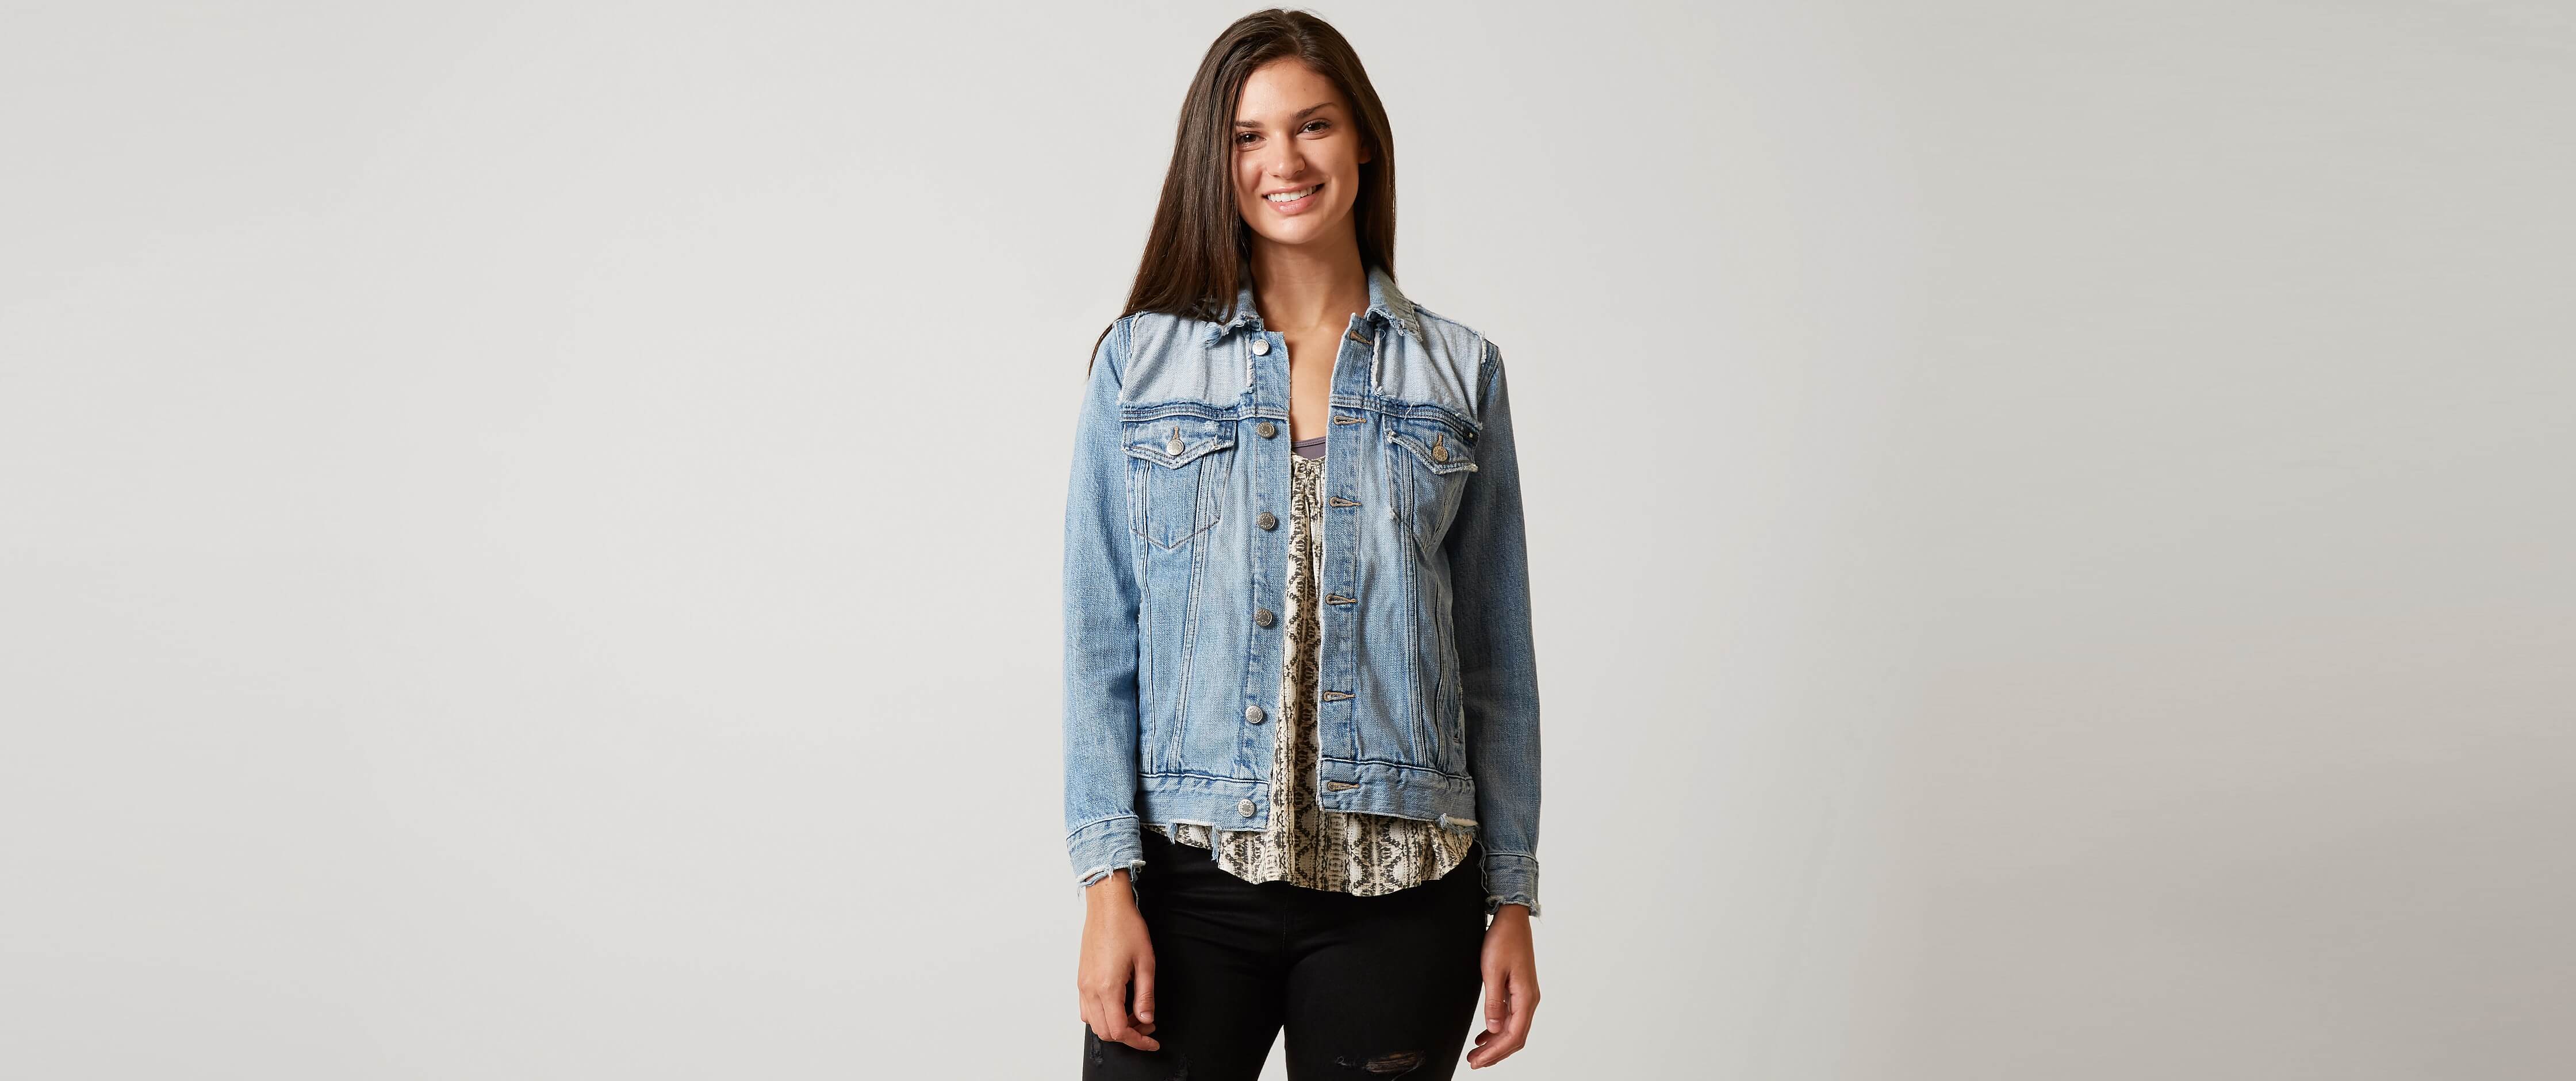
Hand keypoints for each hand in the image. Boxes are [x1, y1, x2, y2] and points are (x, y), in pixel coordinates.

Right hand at [1076, 871, 1159, 1051]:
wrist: (1107, 907)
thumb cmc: (1127, 927)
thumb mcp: (1146, 962)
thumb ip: (1145, 995)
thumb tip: (1147, 1020)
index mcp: (1107, 987)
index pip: (1120, 1030)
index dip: (1138, 1041)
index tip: (1152, 1041)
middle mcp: (1090, 989)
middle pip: (1105, 1032)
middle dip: (1129, 1035)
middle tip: (1147, 1024)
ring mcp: (1082, 985)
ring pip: (1094, 1023)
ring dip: (1114, 1026)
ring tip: (1135, 1014)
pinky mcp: (1081, 979)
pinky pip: (1086, 1009)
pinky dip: (1102, 1016)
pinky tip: (1119, 1005)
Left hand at [1465, 903, 1537, 1068]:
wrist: (1511, 919)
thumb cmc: (1503, 940)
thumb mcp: (1492, 971)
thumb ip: (1493, 1002)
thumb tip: (1494, 1029)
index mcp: (1526, 997)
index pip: (1513, 1035)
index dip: (1495, 1052)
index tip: (1477, 1061)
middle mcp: (1529, 1000)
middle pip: (1515, 1037)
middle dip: (1495, 1053)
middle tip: (1474, 1062)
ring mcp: (1525, 996)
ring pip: (1513, 1029)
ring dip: (1495, 1043)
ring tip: (1476, 1053)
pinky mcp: (1518, 990)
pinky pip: (1511, 1018)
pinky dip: (1497, 1030)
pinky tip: (1484, 1035)